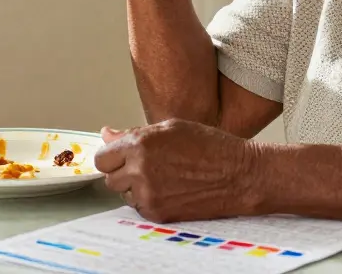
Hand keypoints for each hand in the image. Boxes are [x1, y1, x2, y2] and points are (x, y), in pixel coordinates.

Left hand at [94, 119, 261, 222]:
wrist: (239, 175)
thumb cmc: (210, 147)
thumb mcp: (172, 127)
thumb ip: (134, 133)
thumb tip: (107, 134)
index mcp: (141, 144)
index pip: (102, 157)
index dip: (112, 156)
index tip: (120, 156)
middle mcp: (140, 170)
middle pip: (110, 178)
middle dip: (123, 171)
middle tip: (147, 166)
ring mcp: (148, 194)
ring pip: (125, 194)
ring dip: (136, 187)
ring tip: (163, 177)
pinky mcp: (158, 213)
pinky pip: (140, 207)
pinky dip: (149, 200)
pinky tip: (171, 189)